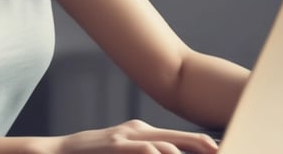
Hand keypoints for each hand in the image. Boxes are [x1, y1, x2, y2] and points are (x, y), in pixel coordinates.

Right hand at [53, 119, 218, 152]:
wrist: (58, 152)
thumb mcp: (122, 151)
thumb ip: (145, 152)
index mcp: (141, 132)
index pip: (178, 137)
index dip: (201, 144)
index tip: (219, 150)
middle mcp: (137, 130)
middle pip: (180, 137)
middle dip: (204, 145)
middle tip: (224, 151)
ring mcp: (126, 137)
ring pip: (167, 144)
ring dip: (187, 153)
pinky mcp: (115, 146)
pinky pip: (145, 150)